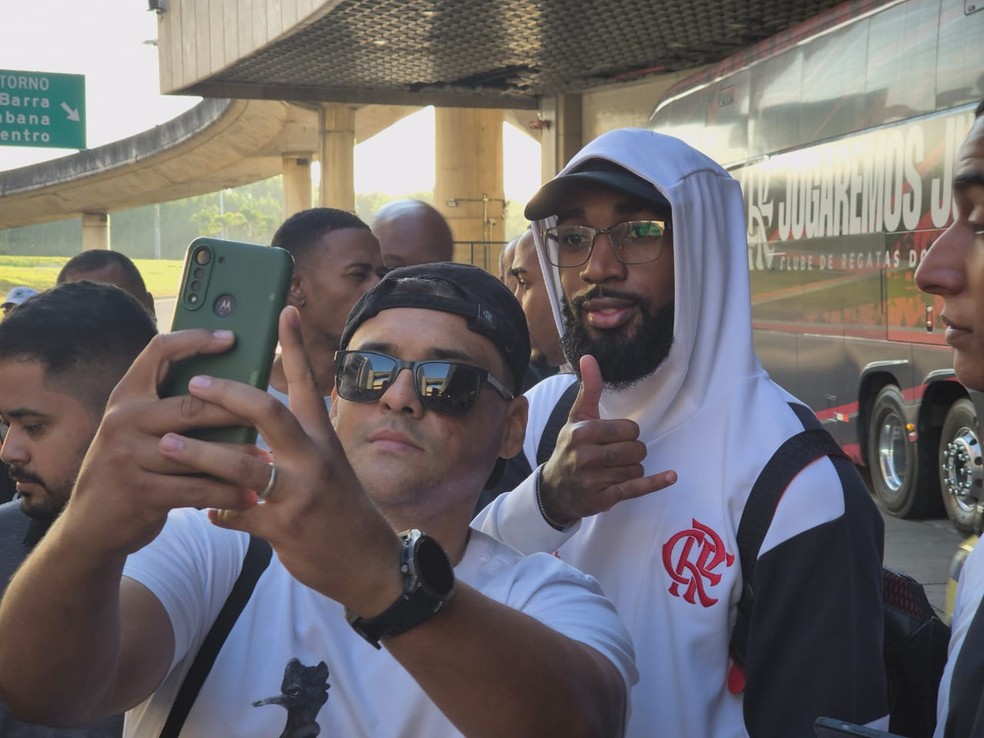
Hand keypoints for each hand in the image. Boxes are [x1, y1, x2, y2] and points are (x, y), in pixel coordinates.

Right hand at [65, 328, 258, 557]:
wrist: (91, 526)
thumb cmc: (131, 468)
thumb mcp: (137, 430)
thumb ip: (169, 408)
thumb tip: (232, 388)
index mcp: (126, 396)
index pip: (159, 351)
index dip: (196, 339)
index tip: (231, 337)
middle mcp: (123, 420)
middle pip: (192, 404)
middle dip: (236, 410)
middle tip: (271, 414)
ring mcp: (127, 457)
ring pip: (200, 451)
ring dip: (238, 457)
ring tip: (267, 459)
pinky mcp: (140, 492)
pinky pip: (196, 489)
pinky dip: (227, 494)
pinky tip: (250, 496)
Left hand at [157, 307, 402, 616]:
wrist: (368, 562)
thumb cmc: (342, 508)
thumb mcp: (330, 466)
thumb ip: (298, 443)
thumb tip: (257, 423)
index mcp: (324, 438)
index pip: (310, 382)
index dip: (296, 345)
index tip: (284, 309)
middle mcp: (314, 459)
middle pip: (268, 412)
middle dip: (227, 395)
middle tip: (194, 384)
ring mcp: (299, 493)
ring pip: (241, 465)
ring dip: (199, 453)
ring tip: (166, 445)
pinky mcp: (284, 528)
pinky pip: (236, 513)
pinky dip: (215, 510)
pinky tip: (203, 510)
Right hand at [538, 355, 676, 525]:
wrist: (554, 490)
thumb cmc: (569, 449)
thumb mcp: (576, 418)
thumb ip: (589, 390)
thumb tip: (589, 358)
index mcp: (581, 432)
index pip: (629, 429)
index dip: (627, 434)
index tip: (613, 439)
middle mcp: (585, 455)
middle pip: (636, 449)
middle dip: (632, 452)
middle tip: (613, 456)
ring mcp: (594, 479)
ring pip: (637, 468)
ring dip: (631, 469)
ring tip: (611, 471)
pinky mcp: (604, 498)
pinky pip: (636, 488)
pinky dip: (655, 483)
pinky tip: (670, 476)